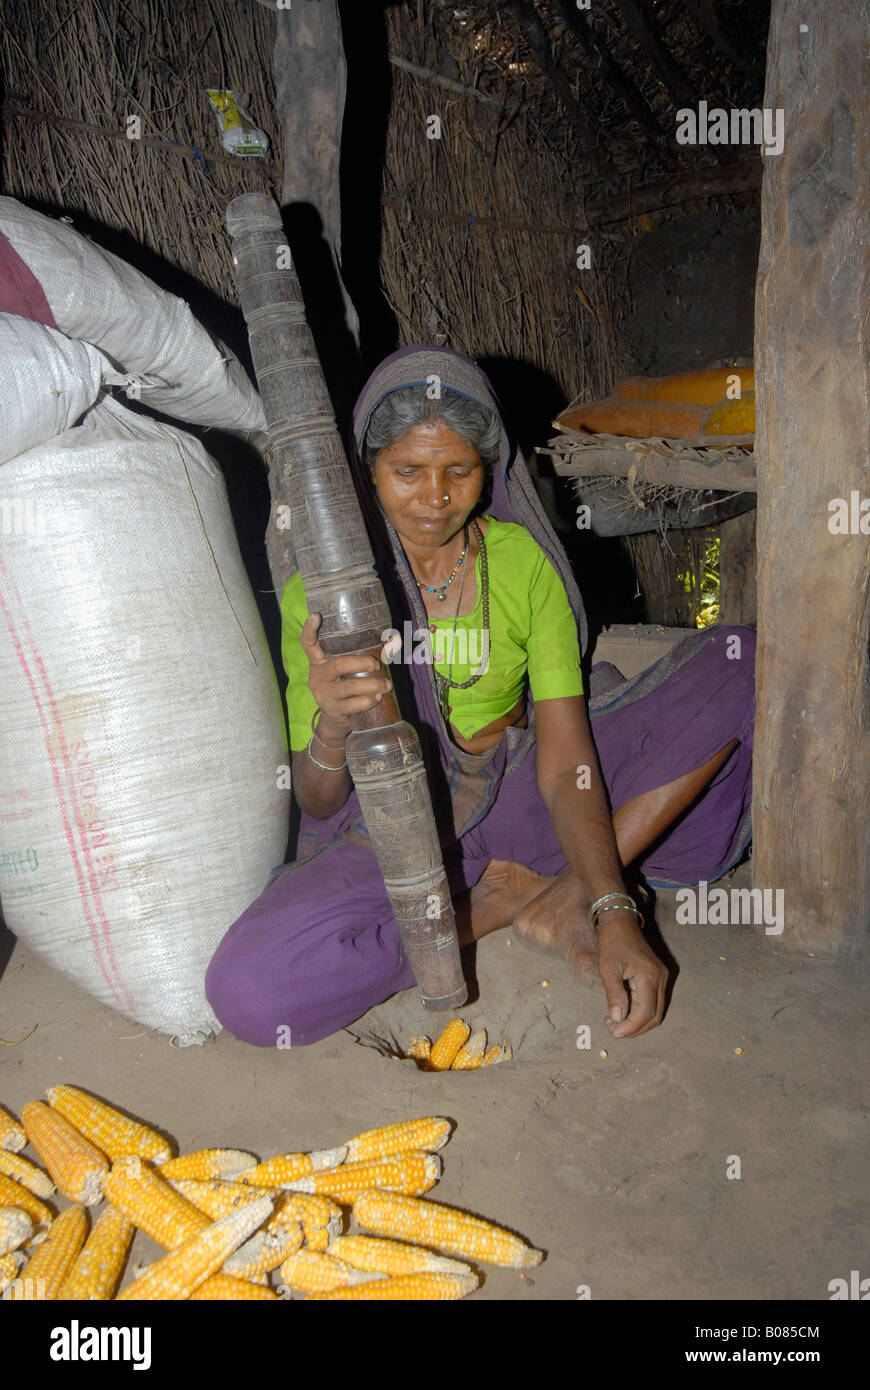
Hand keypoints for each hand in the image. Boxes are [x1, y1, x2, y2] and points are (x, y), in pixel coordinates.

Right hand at [301, 613, 391, 737]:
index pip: (308, 644)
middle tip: (377, 665)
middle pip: (338, 665)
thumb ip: (362, 657)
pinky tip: (377, 697)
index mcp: (318, 663)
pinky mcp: (332, 710)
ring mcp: (323, 695)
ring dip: (372, 685)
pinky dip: (368, 700)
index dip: (309, 630)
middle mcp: (317, 677)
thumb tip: (393, 641)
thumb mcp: (346, 672)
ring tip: (387, 685)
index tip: (316, 616)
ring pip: (348, 687)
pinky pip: (353, 705)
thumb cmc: (344, 688)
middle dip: (362, 663)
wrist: (334, 721)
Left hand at [596, 916, 666, 1037]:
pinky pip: (652, 1001)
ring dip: (637, 1021)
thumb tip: (617, 1020)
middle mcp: (660, 978)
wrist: (620, 921)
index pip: (646, 1012)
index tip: (614, 1032)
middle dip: (635, 1028)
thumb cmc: (612, 942)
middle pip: (654, 1015)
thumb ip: (614, 995)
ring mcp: (661, 977)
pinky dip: (639, 1011)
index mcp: (649, 975)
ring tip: (614, 1022)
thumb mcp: (607, 969)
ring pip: (655, 1010)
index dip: (631, 1027)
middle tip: (613, 1030)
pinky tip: (621, 1011)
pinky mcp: (656, 977)